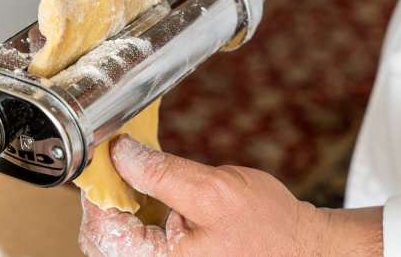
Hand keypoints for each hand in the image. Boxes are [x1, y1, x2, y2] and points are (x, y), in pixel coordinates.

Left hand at [78, 135, 382, 256]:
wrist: (302, 250)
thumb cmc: (268, 228)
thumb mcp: (214, 191)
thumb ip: (163, 173)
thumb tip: (122, 154)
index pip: (101, 230)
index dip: (98, 187)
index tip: (105, 155)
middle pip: (104, 238)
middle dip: (110, 195)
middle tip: (123, 160)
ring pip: (118, 240)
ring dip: (124, 204)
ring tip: (139, 174)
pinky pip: (139, 243)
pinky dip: (140, 214)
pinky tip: (153, 193)